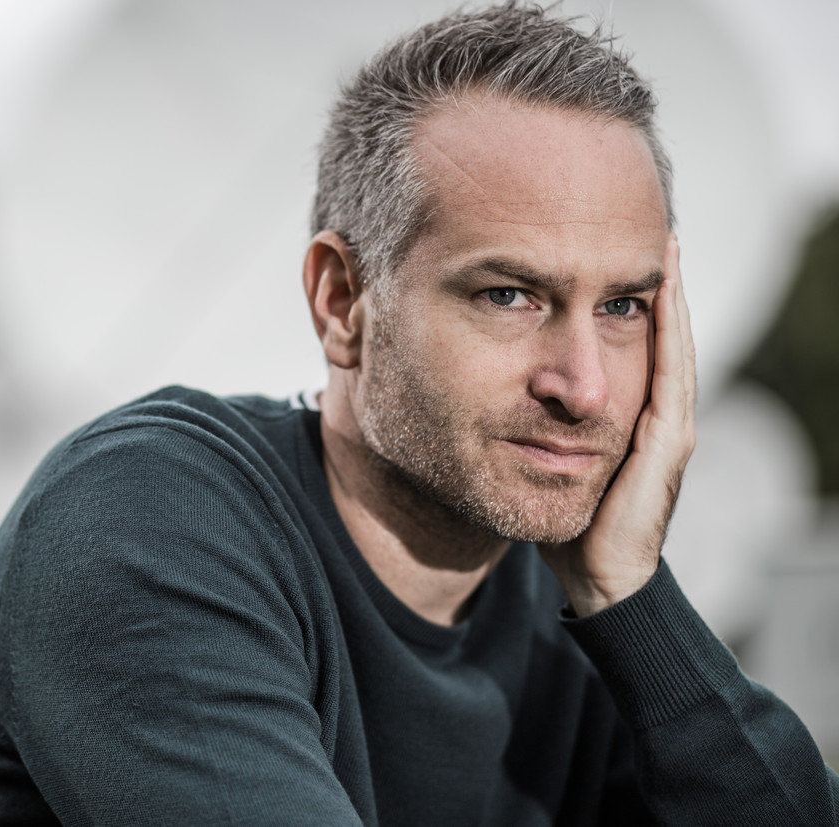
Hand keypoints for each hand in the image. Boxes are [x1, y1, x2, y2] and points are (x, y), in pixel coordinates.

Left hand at [538, 234, 695, 616]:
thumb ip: (528, 425)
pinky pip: (671, 373)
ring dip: (669, 292)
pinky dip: (669, 330)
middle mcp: (655, 412)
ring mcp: (668, 425)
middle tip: (645, 225)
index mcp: (625, 415)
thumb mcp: (541, 459)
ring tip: (662, 242)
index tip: (607, 248)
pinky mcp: (669, 441)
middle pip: (656, 332)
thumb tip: (484, 393)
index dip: (623, 296)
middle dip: (651, 281)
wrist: (599, 579)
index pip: (631, 341)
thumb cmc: (568, 523)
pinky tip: (663, 292)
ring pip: (671, 343)